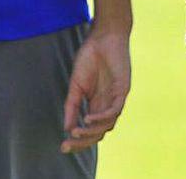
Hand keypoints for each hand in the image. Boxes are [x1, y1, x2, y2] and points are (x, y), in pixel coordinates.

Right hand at [62, 27, 130, 152]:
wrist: (103, 37)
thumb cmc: (90, 58)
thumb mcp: (76, 86)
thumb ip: (72, 106)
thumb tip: (67, 129)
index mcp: (97, 105)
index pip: (90, 131)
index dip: (78, 141)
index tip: (63, 147)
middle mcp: (107, 106)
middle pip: (98, 133)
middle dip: (83, 142)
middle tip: (67, 145)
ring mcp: (116, 99)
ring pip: (107, 125)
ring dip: (91, 131)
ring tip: (76, 132)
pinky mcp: (123, 90)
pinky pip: (114, 111)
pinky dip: (101, 117)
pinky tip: (88, 118)